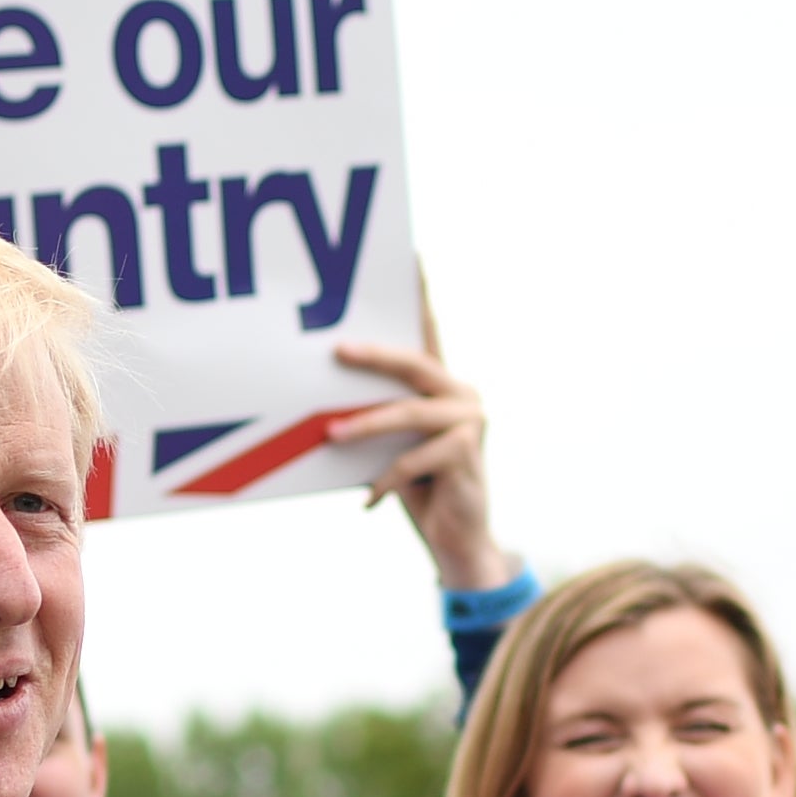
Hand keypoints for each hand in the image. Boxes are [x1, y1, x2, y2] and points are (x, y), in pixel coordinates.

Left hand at [320, 311, 512, 595]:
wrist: (457, 540)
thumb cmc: (417, 489)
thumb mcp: (390, 446)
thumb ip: (375, 416)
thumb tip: (325, 401)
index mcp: (442, 385)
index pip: (429, 331)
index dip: (422, 293)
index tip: (412, 256)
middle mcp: (461, 394)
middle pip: (413, 364)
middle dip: (373, 356)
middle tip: (336, 351)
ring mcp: (470, 421)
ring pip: (409, 413)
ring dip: (365, 425)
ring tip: (330, 435)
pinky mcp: (468, 452)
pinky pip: (414, 460)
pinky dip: (386, 480)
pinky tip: (369, 501)